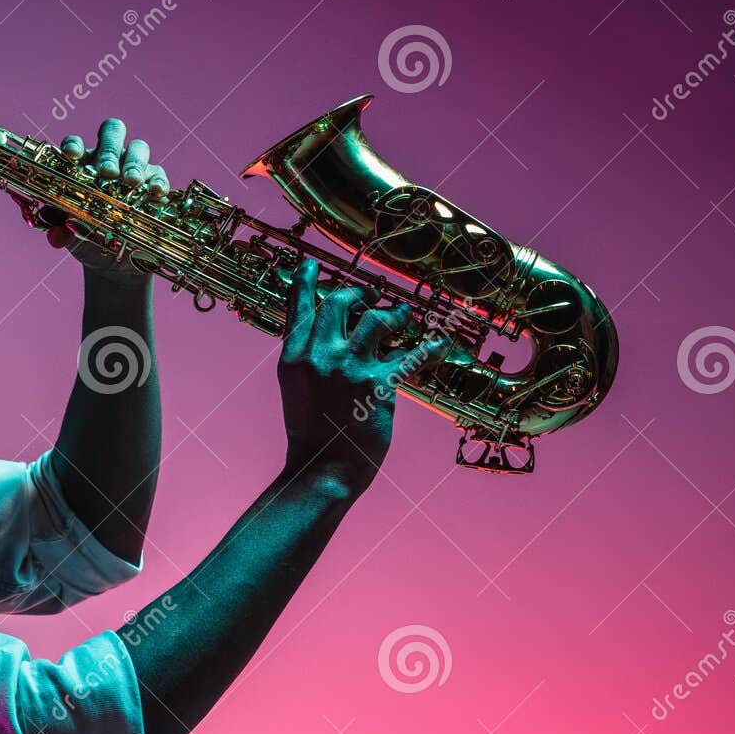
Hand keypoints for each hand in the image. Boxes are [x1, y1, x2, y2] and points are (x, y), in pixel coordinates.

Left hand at [47, 117, 168, 286]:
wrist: (113, 258)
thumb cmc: (86, 236)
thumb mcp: (71, 234)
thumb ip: (61, 230)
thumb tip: (57, 234)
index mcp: (81, 165)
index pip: (76, 144)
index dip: (74, 145)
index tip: (72, 155)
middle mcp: (108, 159)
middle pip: (112, 132)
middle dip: (109, 150)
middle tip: (108, 172)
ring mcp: (133, 168)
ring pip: (138, 147)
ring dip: (134, 163)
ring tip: (131, 182)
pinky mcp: (154, 183)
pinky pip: (158, 174)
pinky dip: (157, 181)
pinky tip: (154, 193)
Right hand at [276, 258, 445, 491]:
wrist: (321, 469)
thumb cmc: (311, 435)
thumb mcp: (296, 391)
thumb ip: (307, 362)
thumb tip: (326, 340)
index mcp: (293, 358)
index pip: (298, 308)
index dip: (306, 282)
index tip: (311, 264)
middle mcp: (318, 356)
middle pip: (340, 302)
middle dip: (360, 296)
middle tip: (371, 300)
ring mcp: (348, 368)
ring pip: (378, 319)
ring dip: (395, 314)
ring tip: (403, 318)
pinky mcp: (378, 384)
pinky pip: (413, 354)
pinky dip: (431, 347)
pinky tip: (441, 344)